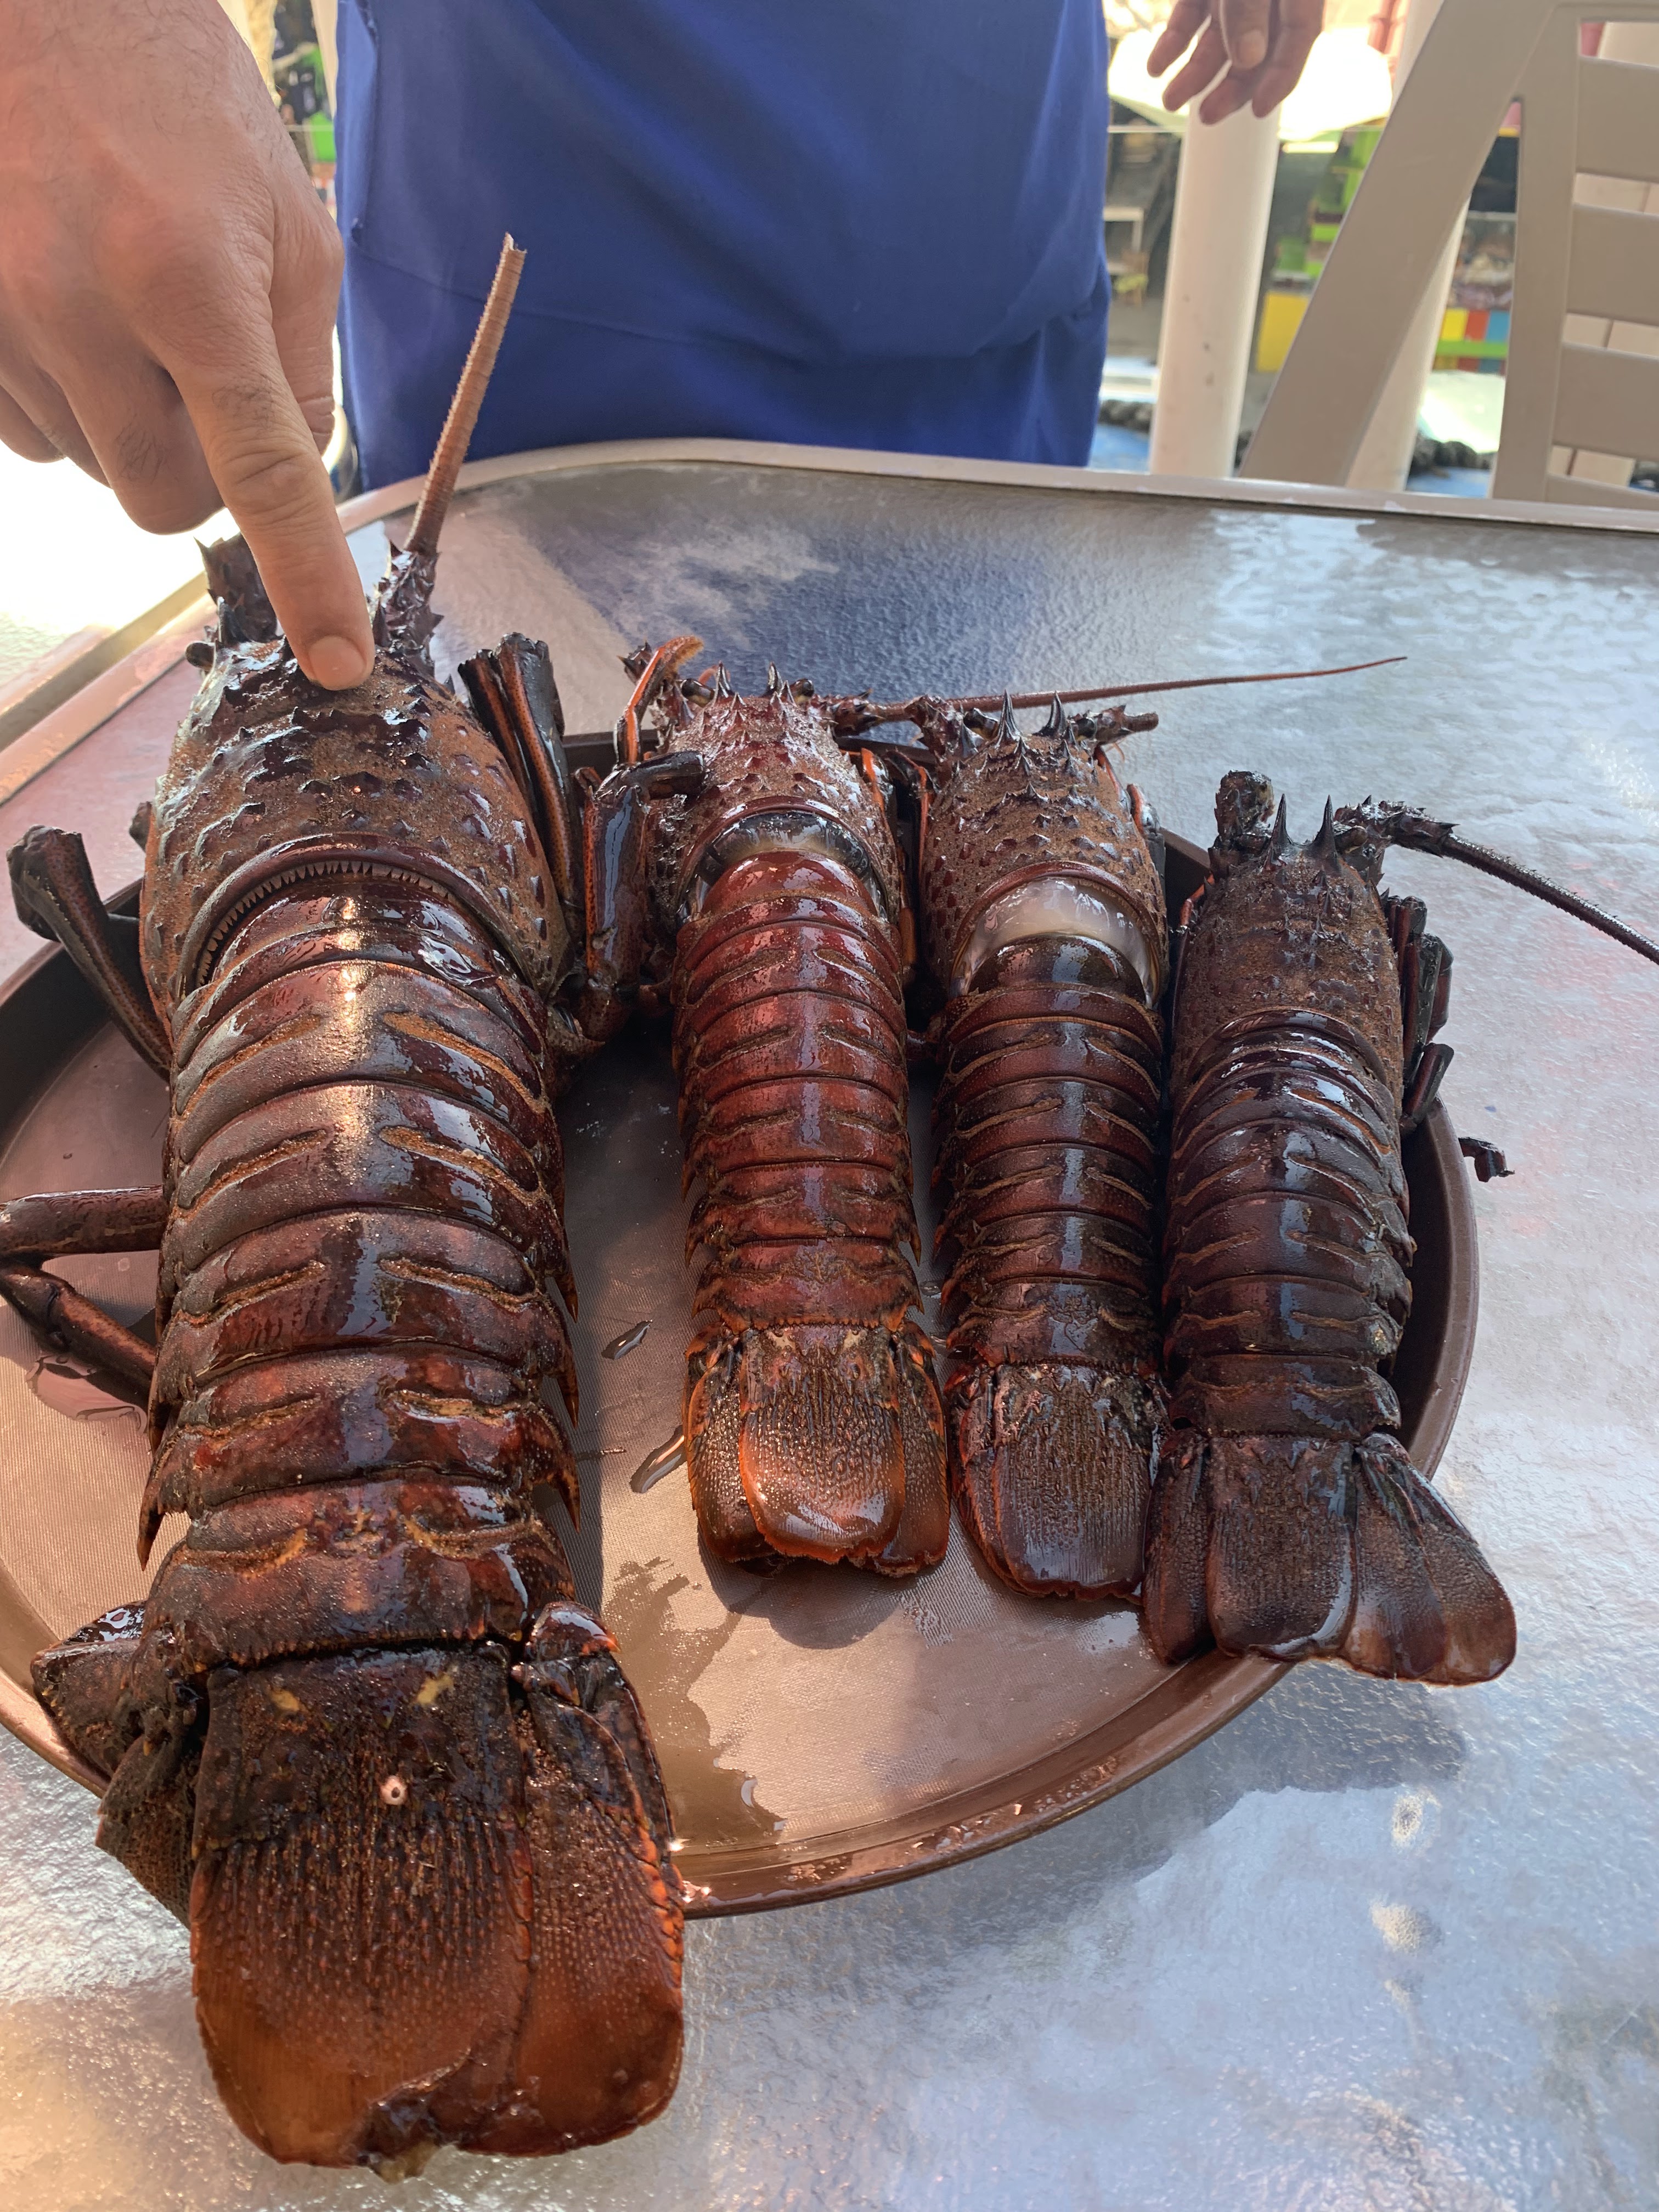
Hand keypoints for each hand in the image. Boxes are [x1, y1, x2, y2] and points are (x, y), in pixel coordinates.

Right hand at [0, 0, 371, 686]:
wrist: (38, 8)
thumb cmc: (180, 106)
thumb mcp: (288, 224)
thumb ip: (303, 364)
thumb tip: (297, 479)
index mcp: (191, 282)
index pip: (266, 475)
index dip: (307, 579)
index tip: (339, 660)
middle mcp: (80, 307)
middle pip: (162, 498)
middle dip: (199, 471)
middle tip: (207, 382)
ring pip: (90, 464)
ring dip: (127, 419)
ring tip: (126, 301)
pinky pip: (25, 428)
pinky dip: (63, 394)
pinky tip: (68, 305)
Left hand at [1147, 0, 1325, 123]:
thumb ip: (1250, 11)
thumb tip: (1247, 58)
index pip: (1299, 37)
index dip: (1281, 77)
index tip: (1261, 110)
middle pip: (1256, 50)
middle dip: (1230, 87)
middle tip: (1207, 116)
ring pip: (1218, 41)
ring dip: (1193, 74)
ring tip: (1170, 99)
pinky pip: (1188, 19)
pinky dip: (1171, 44)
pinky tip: (1156, 67)